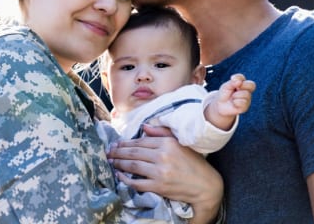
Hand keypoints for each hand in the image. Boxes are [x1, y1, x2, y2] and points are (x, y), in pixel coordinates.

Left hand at [107, 125, 222, 223]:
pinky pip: (137, 183)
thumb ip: (161, 133)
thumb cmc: (192, 163)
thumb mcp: (179, 143)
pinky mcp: (159, 186)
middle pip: (133, 153)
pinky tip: (120, 176)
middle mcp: (162, 156)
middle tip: (108, 152)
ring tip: (111, 162)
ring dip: (119, 164)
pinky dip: (126, 180)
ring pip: (133, 166)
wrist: (205, 185)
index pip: (140, 141)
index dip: (125, 143)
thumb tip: (143, 127)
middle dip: (118, 152)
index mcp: (167, 143)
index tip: (116, 144)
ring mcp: (160, 172)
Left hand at [205, 73, 254, 129]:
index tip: (232, 78)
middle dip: (243, 85)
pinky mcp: (245, 106)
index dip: (238, 78)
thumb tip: (239, 82)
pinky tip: (234, 103)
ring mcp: (247, 98)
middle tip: (236, 88)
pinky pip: (243, 102)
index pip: (242, 78)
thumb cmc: (224, 94)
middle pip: (251, 85)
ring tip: (232, 97)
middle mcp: (247, 90)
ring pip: (246, 94)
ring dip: (236, 95)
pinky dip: (236, 102)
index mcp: (242, 83)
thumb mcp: (225, 87)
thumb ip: (232, 83)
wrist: (221, 105)